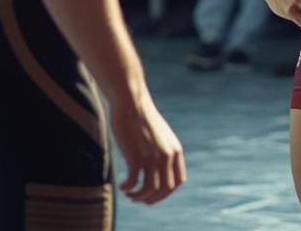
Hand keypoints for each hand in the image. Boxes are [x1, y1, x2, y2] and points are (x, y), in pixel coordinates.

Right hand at [110, 90, 185, 204]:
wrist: (130, 100)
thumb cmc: (140, 116)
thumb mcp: (158, 134)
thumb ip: (161, 148)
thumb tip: (156, 163)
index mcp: (175, 150)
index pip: (178, 182)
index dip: (166, 192)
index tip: (153, 194)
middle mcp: (167, 155)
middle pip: (165, 189)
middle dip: (152, 198)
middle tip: (139, 199)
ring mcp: (153, 156)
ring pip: (150, 189)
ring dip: (139, 196)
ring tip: (129, 194)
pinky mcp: (137, 156)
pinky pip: (135, 182)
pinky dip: (129, 188)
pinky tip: (122, 186)